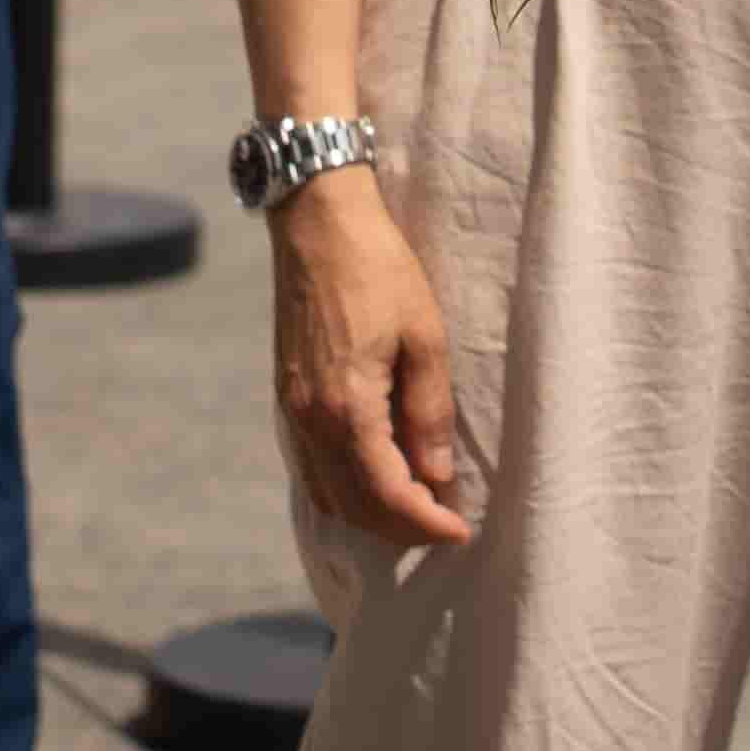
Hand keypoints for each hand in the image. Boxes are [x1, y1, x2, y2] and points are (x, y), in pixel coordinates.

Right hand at [269, 163, 471, 547]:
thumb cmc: (378, 268)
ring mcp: (293, 409)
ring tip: (416, 504)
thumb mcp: (424, 335)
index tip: (462, 531)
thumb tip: (438, 475)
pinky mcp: (287, 394)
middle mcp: (311, 420)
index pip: (388, 496)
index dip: (427, 523)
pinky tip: (373, 476)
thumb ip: (429, 411)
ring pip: (328, 494)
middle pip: (355, 507)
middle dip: (402, 528)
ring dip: (371, 513)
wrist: (317, 219)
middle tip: (445, 522)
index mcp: (347, 408)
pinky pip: (311, 468)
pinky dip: (344, 489)